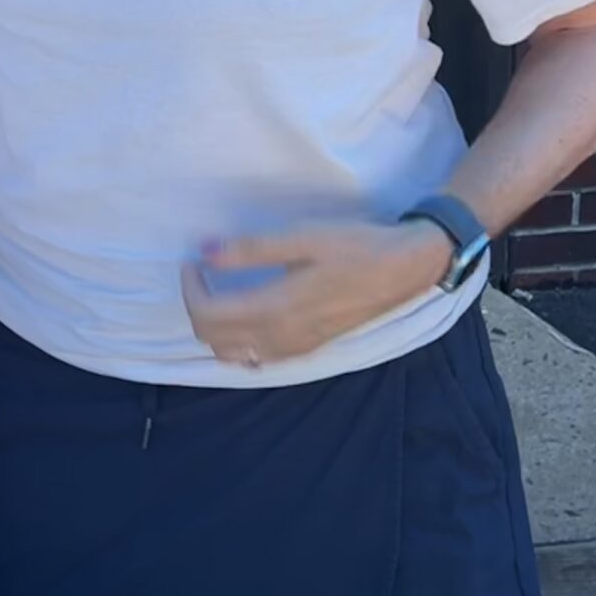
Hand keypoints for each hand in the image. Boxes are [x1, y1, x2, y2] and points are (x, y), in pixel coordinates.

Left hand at [180, 219, 454, 368]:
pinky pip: (257, 358)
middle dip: (196, 305)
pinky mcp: (307, 349)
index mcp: (274, 309)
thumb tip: (205, 251)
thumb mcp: (302, 237)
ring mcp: (294, 348)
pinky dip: (238, 342)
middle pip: (212, 339)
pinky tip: (246, 315)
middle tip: (203, 272)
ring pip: (231, 354)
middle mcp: (280, 337)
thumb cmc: (356, 247)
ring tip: (220, 292)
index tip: (194, 260)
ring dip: (214, 328)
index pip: (207, 314)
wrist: (405, 269)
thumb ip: (251, 249)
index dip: (189, 288)